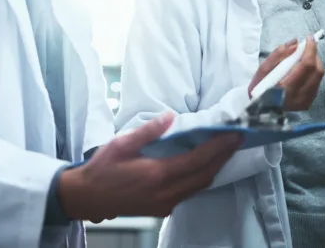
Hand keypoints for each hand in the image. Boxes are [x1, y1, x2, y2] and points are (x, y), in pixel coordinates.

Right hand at [56, 112, 240, 222]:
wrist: (87, 198)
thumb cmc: (102, 168)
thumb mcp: (121, 144)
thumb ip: (148, 131)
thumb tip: (170, 116)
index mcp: (158, 174)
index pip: (198, 160)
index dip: (219, 147)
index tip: (234, 133)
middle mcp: (167, 193)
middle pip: (205, 175)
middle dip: (223, 157)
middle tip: (237, 138)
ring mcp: (165, 203)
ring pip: (199, 186)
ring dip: (214, 167)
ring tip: (224, 149)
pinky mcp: (161, 208)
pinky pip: (189, 192)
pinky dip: (201, 177)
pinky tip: (202, 165)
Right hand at [249, 37, 323, 110]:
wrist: (259, 108)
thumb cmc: (259, 87)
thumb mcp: (263, 69)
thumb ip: (278, 54)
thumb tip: (295, 43)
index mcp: (286, 88)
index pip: (307, 65)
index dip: (310, 50)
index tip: (309, 39)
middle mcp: (299, 96)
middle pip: (316, 71)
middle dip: (313, 55)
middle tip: (306, 48)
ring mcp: (305, 101)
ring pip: (318, 77)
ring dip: (314, 64)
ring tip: (303, 58)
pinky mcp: (307, 103)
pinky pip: (316, 84)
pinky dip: (312, 73)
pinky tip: (303, 71)